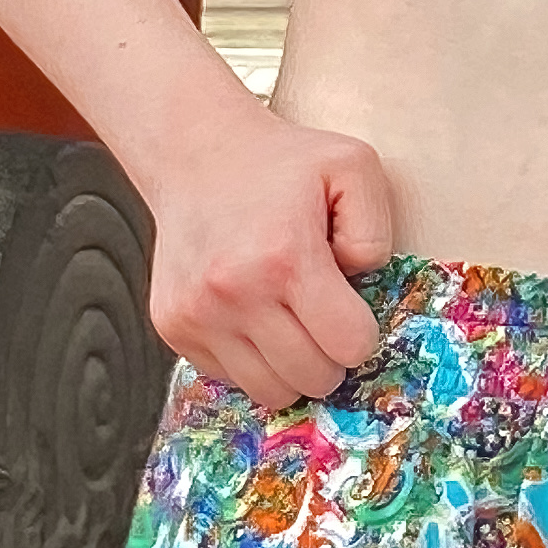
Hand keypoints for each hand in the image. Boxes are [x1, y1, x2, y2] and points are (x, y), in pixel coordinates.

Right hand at [136, 96, 398, 408]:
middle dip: (331, 356)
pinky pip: (230, 377)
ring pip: (269, 391)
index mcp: (285, 257)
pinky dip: (252, 359)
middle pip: (311, 377)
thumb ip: (376, 231)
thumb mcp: (354, 168)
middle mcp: (234, 294)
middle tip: (325, 319)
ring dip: (292, 367)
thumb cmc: (283, 165)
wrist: (199, 155)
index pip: (348, 345)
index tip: (353, 308)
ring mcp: (196, 315)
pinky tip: (255, 316)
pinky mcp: (171, 327)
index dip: (362, 332)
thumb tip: (360, 283)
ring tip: (292, 321)